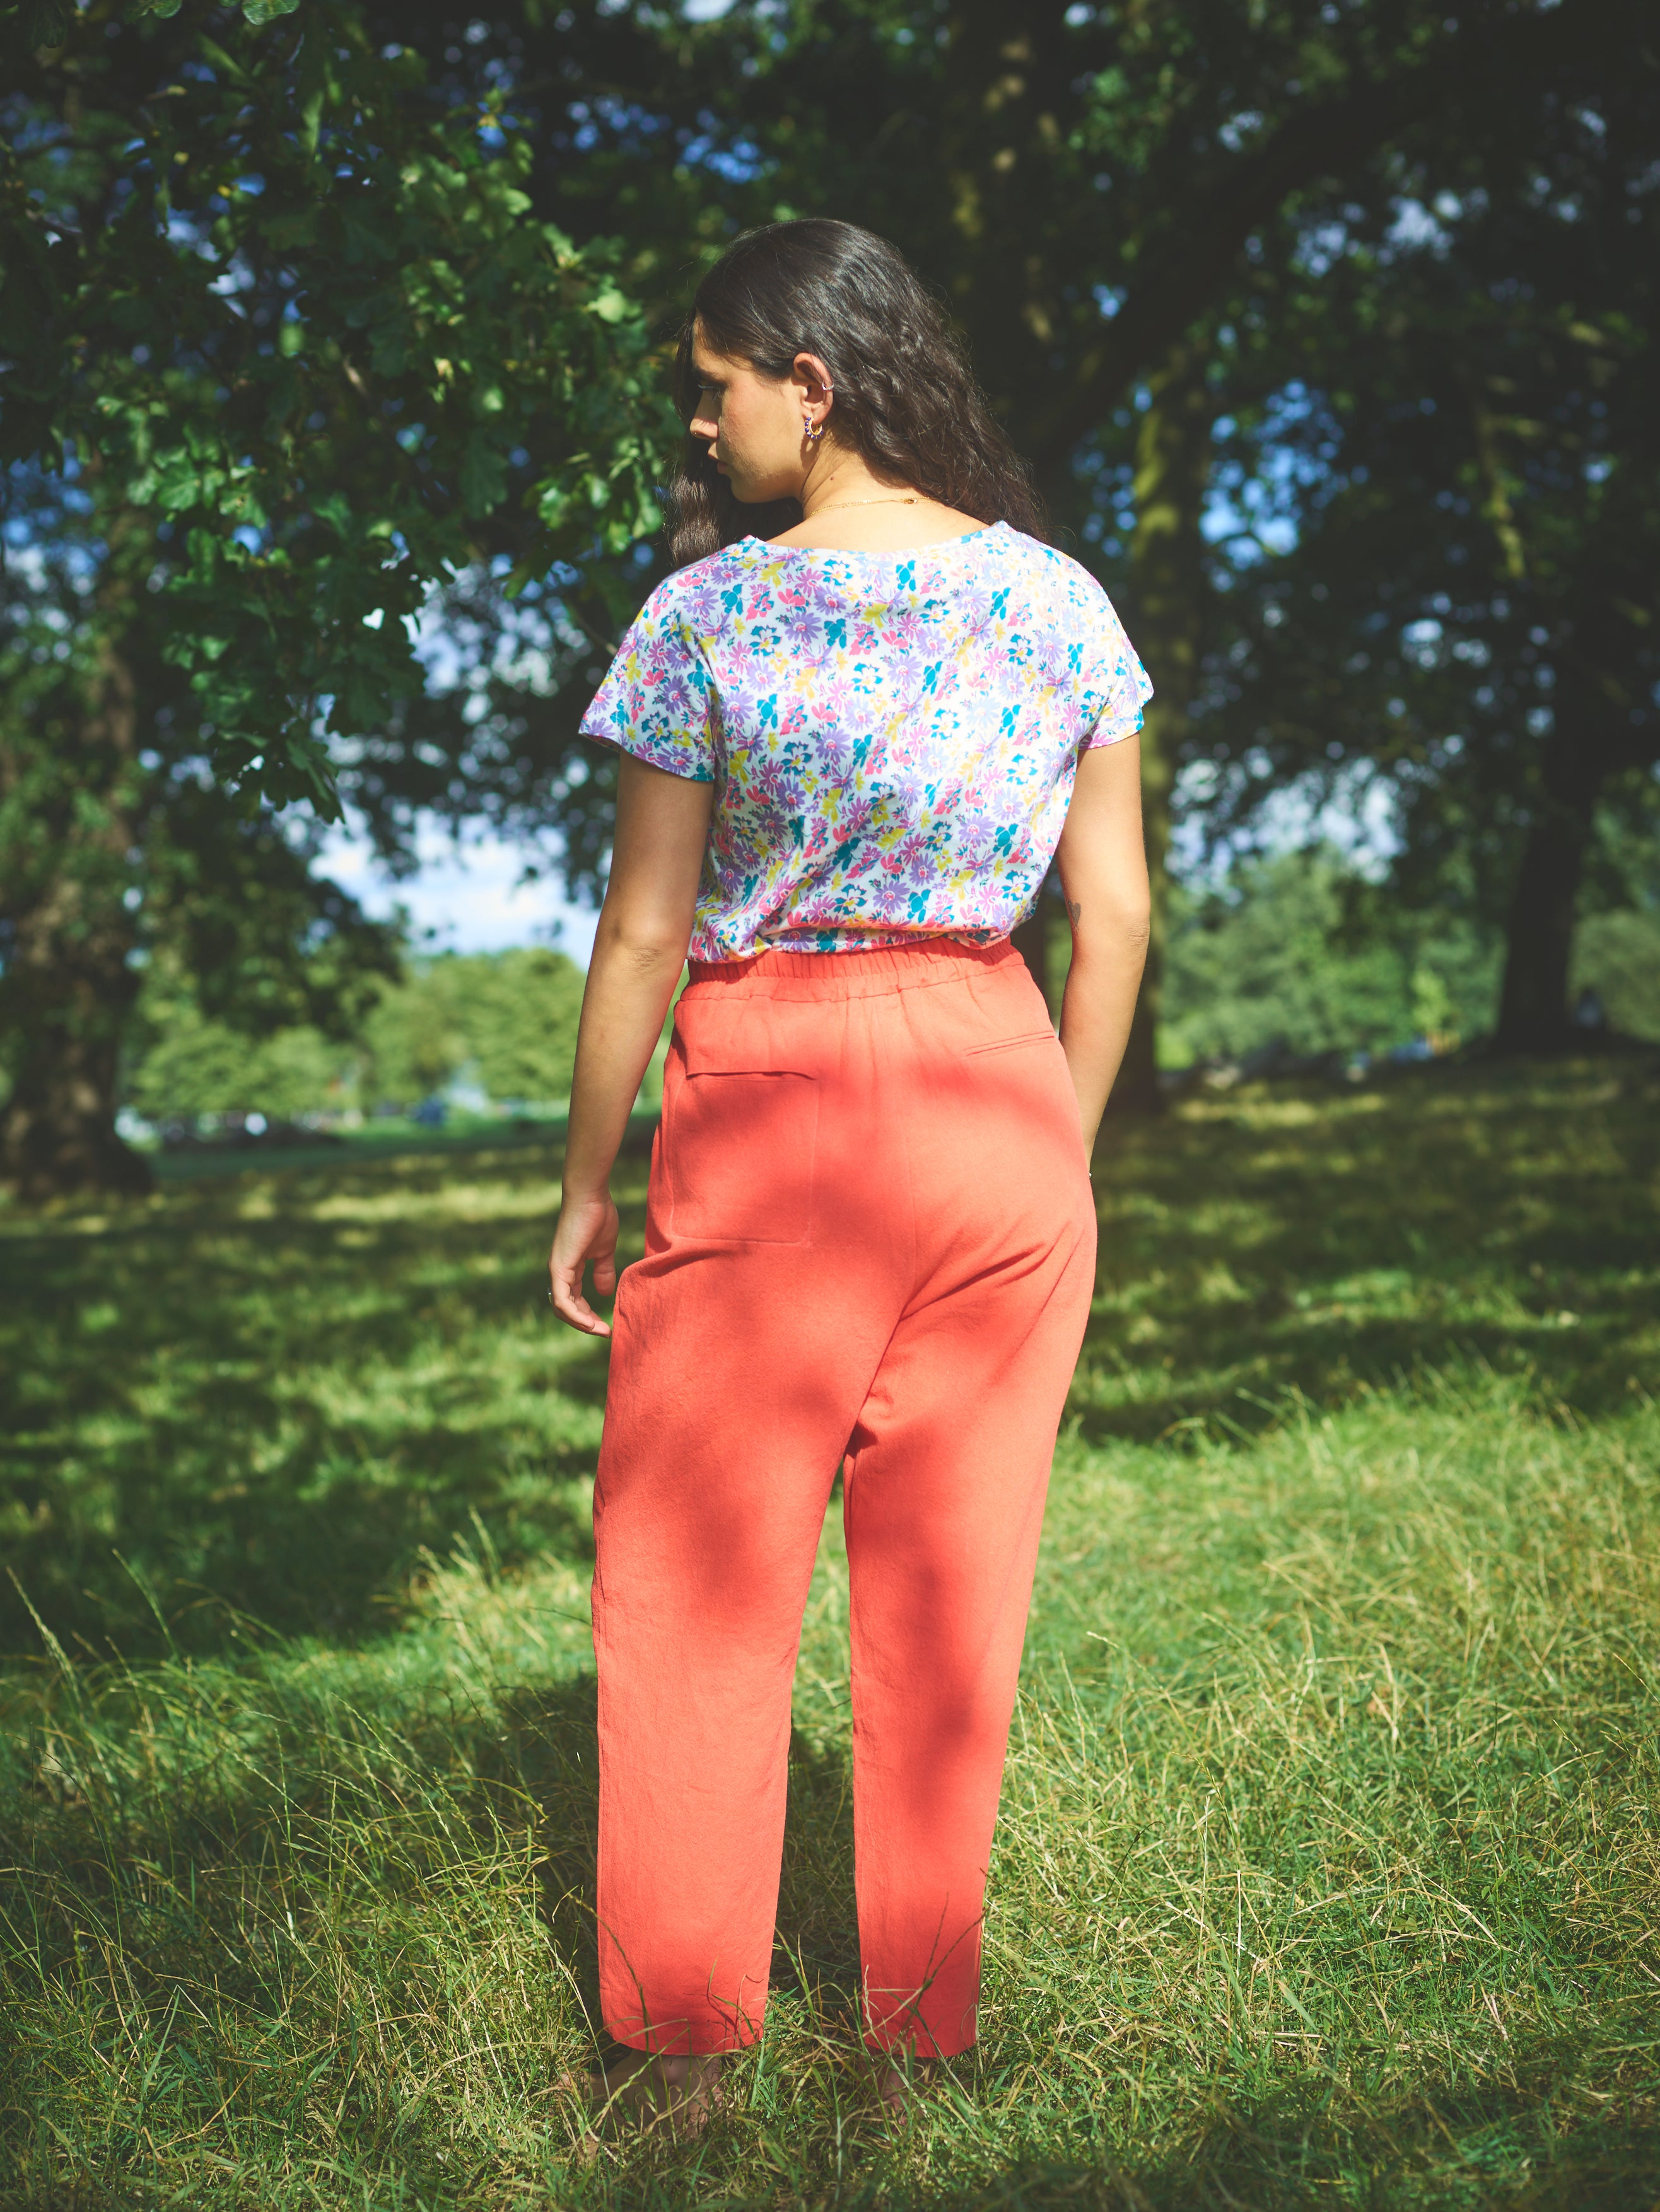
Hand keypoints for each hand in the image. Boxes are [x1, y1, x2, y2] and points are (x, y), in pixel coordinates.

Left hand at [548, 1189, 620, 1334]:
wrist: (591, 1196)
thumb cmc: (598, 1216)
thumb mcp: (604, 1251)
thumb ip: (603, 1271)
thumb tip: (605, 1293)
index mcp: (570, 1268)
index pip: (575, 1300)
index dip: (590, 1315)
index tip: (607, 1325)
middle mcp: (560, 1272)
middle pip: (567, 1308)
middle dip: (585, 1323)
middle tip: (605, 1332)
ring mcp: (557, 1270)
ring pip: (562, 1308)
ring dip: (580, 1323)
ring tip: (599, 1330)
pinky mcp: (559, 1267)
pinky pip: (562, 1299)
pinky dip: (574, 1314)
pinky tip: (589, 1322)